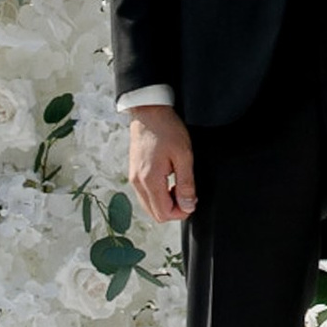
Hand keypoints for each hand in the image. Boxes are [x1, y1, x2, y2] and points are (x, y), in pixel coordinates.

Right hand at [128, 106, 197, 222]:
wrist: (149, 112)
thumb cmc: (166, 129)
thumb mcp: (184, 156)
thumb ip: (186, 184)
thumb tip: (188, 206)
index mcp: (150, 180)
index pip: (164, 213)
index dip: (182, 212)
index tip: (193, 200)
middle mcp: (138, 183)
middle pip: (156, 214)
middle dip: (174, 210)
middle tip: (187, 194)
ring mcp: (133, 179)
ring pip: (149, 206)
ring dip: (165, 203)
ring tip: (178, 185)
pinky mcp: (133, 174)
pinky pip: (145, 195)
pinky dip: (157, 195)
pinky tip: (167, 181)